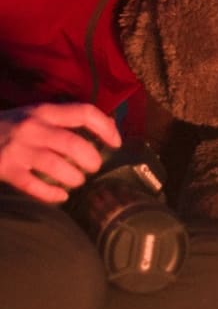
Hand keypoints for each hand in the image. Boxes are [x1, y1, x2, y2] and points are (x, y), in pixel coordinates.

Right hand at [0, 102, 120, 202]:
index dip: (105, 127)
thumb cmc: (8, 125)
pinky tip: (61, 197)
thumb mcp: (35, 114)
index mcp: (45, 111)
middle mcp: (34, 128)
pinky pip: (34, 186)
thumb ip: (63, 119)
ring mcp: (19, 149)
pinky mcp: (6, 169)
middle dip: (90, 159)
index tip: (116, 142)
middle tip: (94, 167)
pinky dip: (52, 194)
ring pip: (56, 166)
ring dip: (73, 177)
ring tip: (77, 181)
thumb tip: (107, 124)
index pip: (85, 113)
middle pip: (73, 144)